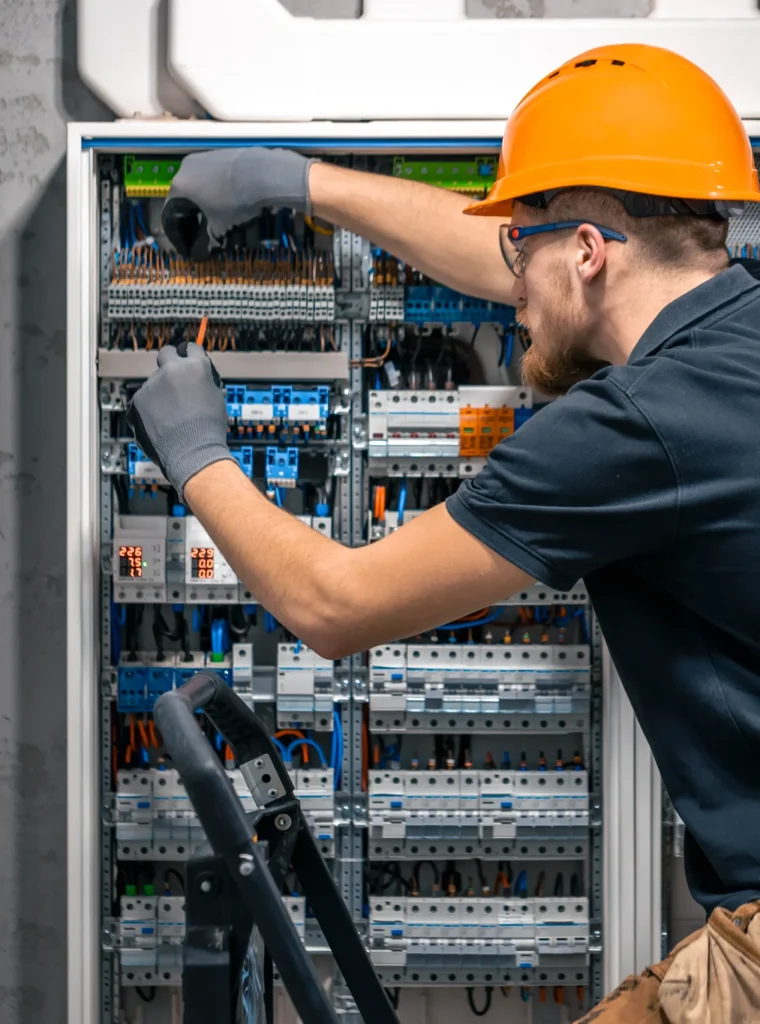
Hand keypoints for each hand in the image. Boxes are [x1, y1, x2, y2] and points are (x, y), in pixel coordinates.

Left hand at [126, 344, 234, 498]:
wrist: (192, 452)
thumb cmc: (208, 430)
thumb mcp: (216, 399)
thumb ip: (205, 383)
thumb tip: (200, 380)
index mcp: (196, 366)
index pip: (191, 348)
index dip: (189, 353)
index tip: (187, 356)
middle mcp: (173, 369)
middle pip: (166, 353)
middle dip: (170, 361)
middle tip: (173, 374)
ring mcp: (153, 383)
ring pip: (155, 380)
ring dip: (160, 389)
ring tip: (170, 412)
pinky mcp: (138, 398)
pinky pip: (144, 397)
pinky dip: (149, 405)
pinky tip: (160, 419)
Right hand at [161, 147, 314, 258]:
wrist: (261, 173)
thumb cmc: (234, 202)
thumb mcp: (220, 226)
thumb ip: (207, 240)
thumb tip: (202, 252)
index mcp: (179, 187)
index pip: (171, 216)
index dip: (178, 236)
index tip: (187, 249)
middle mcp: (185, 168)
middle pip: (183, 200)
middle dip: (191, 221)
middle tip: (199, 237)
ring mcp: (202, 158)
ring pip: (197, 187)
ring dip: (202, 206)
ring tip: (214, 220)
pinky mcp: (218, 154)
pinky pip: (210, 177)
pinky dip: (213, 192)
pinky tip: (226, 202)